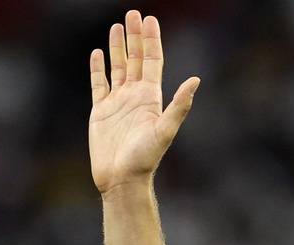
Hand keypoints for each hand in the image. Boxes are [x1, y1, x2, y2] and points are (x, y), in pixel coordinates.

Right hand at [89, 10, 199, 193]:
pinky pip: (98, 84)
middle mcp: (135, 96)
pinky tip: (98, 54)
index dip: (151, 40)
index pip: (152, 61)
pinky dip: (98, 68)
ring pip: (118, 67)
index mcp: (150, 97)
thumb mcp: (165, 131)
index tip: (149, 19)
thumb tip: (195, 80)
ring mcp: (117, 102)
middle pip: (135, 58)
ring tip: (117, 26)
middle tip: (132, 13)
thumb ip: (179, 106)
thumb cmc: (144, 160)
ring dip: (118, 47)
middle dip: (135, 36)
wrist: (121, 180)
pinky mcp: (100, 111)